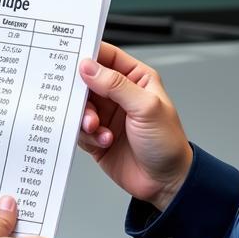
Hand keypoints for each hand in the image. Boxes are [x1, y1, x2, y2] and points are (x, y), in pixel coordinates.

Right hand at [77, 41, 192, 211]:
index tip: (71, 58)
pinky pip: (79, 128)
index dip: (88, 54)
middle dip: (81, 91)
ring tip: (96, 126)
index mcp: (135, 78)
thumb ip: (116, 85)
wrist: (165, 183)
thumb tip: (89, 67)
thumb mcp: (146, 107)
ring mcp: (107, 115)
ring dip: (85, 116)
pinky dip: (87, 134)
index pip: (106, 56)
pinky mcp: (97, 136)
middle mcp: (119, 94)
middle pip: (87, 81)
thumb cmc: (167, 143)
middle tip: (81, 100)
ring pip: (80, 105)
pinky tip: (103, 140)